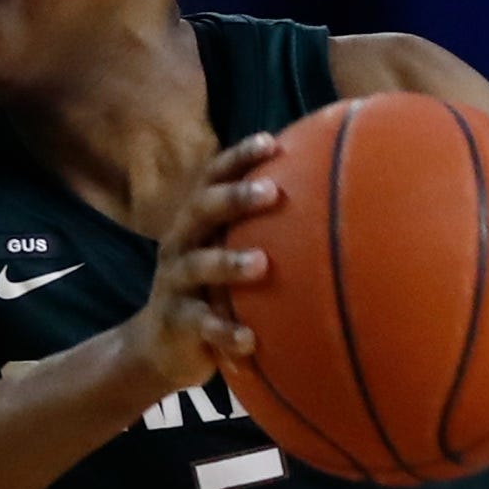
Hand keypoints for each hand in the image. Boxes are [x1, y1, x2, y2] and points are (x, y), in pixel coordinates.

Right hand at [116, 133, 278, 399]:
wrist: (159, 345)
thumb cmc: (211, 290)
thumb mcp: (225, 254)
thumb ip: (260, 231)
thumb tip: (329, 204)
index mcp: (195, 222)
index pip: (212, 178)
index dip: (238, 158)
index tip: (271, 143)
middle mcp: (180, 244)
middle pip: (201, 211)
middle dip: (234, 199)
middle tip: (272, 192)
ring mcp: (174, 283)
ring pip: (197, 266)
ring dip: (228, 263)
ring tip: (262, 264)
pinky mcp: (175, 322)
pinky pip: (201, 325)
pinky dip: (225, 331)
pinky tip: (251, 339)